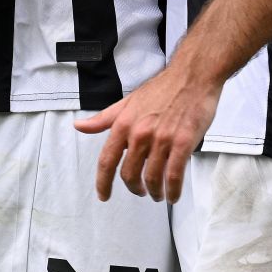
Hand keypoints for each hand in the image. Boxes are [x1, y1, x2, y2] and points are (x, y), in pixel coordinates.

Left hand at [74, 61, 220, 203]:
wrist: (192, 76)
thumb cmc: (161, 89)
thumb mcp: (127, 102)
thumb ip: (103, 119)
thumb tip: (79, 126)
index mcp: (123, 124)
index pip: (106, 161)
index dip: (102, 183)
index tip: (104, 195)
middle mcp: (139, 134)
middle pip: (129, 174)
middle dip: (134, 188)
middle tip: (139, 191)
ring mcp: (162, 139)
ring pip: (152, 178)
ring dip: (154, 192)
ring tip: (157, 194)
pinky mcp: (183, 142)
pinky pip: (174, 175)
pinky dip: (173, 190)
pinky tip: (173, 195)